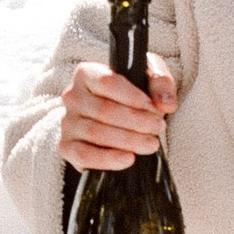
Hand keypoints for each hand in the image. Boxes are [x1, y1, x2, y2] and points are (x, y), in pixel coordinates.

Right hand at [59, 52, 176, 170]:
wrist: (118, 121)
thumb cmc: (132, 95)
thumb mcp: (149, 79)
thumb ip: (161, 83)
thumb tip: (166, 103)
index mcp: (87, 73)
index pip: (107, 82)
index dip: (132, 97)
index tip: (153, 108)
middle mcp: (72, 96)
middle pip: (103, 110)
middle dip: (136, 122)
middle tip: (158, 128)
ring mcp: (67, 122)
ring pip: (96, 132)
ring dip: (128, 140)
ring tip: (150, 144)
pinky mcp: (67, 146)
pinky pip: (84, 155)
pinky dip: (107, 159)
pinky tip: (128, 159)